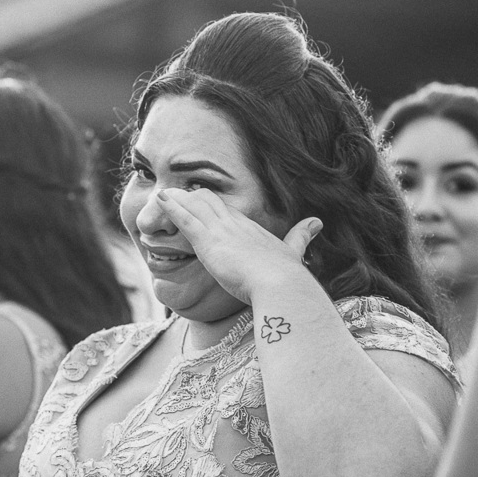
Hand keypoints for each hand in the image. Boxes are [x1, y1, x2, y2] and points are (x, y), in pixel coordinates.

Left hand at [156, 187, 321, 303]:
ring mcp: (221, 230)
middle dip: (192, 197)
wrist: (280, 283)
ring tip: (162, 195)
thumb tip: (317, 222)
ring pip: (194, 205)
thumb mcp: (293, 251)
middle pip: (210, 201)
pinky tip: (160, 200)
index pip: (227, 210)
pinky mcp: (208, 241)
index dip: (213, 204)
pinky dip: (171, 209)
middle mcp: (235, 224)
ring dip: (177, 200)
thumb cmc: (286, 275)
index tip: (201, 198)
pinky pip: (185, 219)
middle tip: (176, 193)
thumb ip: (302, 236)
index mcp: (251, 228)